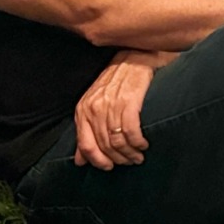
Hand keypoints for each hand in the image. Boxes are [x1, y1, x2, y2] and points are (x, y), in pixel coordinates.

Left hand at [73, 51, 165, 169]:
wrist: (136, 56)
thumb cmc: (118, 80)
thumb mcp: (96, 104)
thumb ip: (87, 130)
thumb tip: (80, 159)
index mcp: (83, 110)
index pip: (86, 145)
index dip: (97, 161)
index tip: (110, 167)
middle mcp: (94, 109)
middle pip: (104, 145)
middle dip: (118, 158)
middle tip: (130, 162)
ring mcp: (111, 105)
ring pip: (117, 140)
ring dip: (130, 153)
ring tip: (139, 156)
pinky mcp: (129, 101)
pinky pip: (131, 130)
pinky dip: (137, 142)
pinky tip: (143, 144)